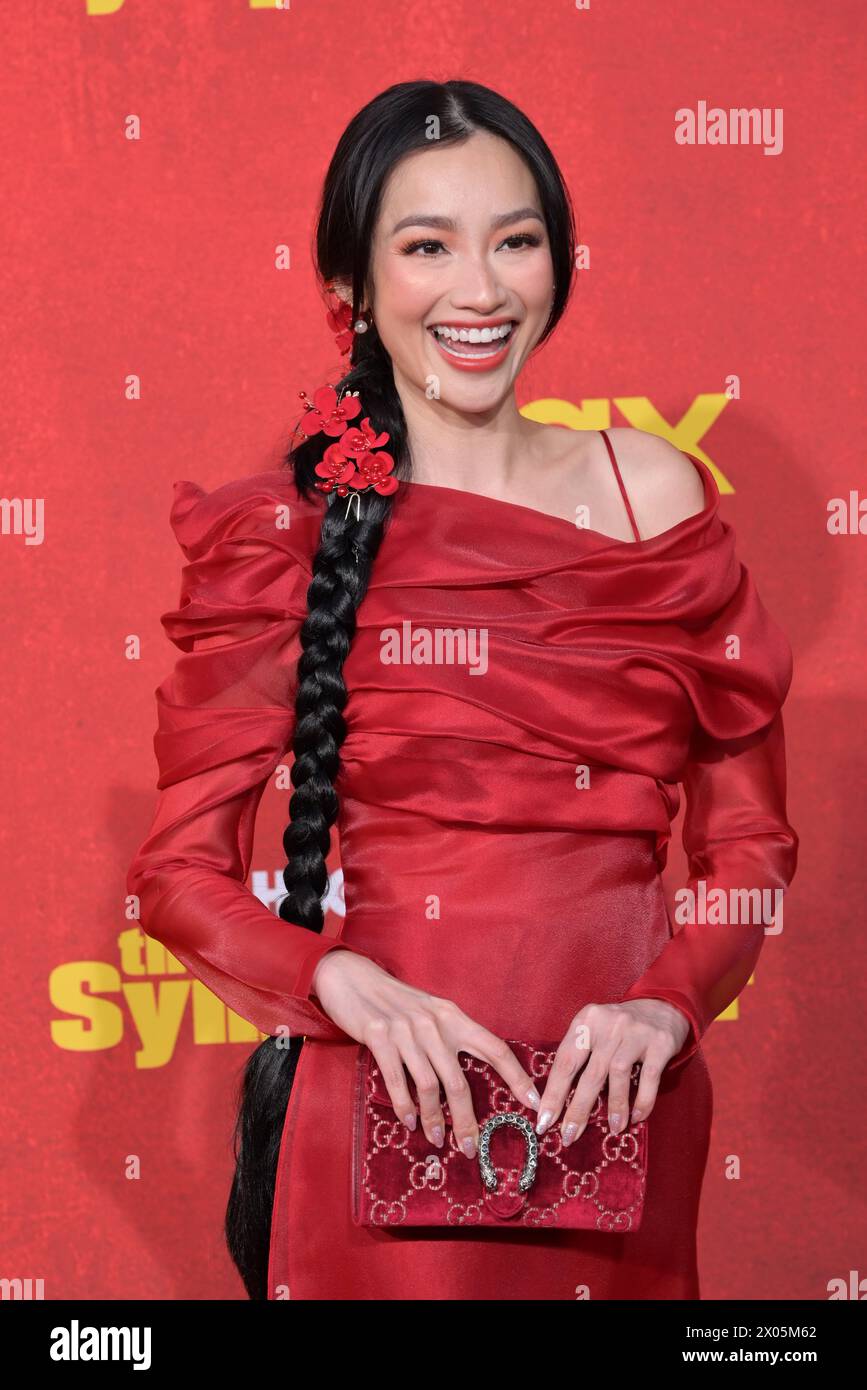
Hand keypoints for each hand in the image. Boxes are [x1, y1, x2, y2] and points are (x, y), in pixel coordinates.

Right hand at [311, 949, 541, 1158]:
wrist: (353, 978)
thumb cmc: (396, 1001)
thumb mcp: (430, 1012)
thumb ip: (450, 1037)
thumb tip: (470, 1077)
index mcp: (453, 1016)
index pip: (495, 1048)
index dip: (516, 1077)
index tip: (533, 1104)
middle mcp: (434, 1023)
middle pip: (459, 1081)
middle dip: (467, 1119)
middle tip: (470, 1147)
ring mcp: (406, 1031)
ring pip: (429, 1086)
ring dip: (434, 1119)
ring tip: (437, 1139)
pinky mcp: (379, 1037)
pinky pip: (397, 1080)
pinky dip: (406, 1106)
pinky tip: (410, 1122)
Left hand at [533, 999, 690, 1144]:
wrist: (663, 1006)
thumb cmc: (620, 1027)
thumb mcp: (595, 1030)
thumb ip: (579, 1055)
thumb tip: (558, 1101)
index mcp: (586, 1021)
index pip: (565, 1061)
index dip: (554, 1094)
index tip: (544, 1121)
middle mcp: (608, 1024)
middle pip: (589, 1073)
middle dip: (578, 1109)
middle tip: (569, 1136)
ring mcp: (635, 1032)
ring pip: (617, 1075)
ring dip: (614, 1107)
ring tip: (613, 1129)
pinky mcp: (660, 1043)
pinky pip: (648, 1077)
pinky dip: (642, 1100)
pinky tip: (636, 1117)